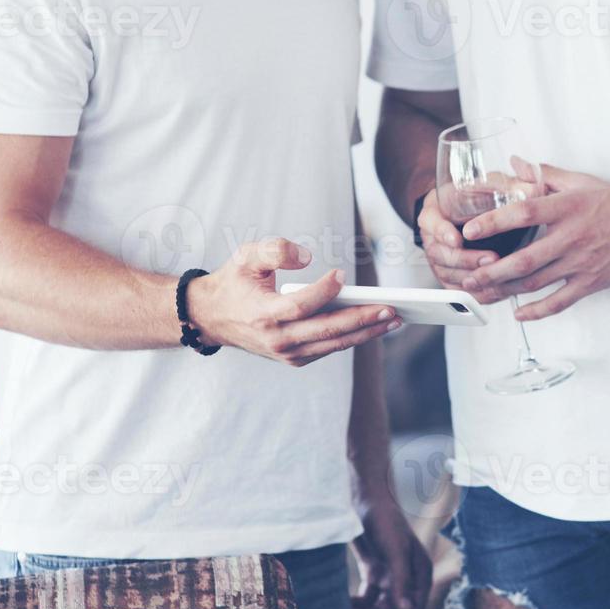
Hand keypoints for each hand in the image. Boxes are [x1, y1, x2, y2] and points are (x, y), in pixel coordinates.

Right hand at [186, 238, 399, 366]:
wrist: (214, 318)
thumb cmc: (235, 282)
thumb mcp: (245, 257)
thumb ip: (274, 250)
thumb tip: (306, 256)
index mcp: (263, 314)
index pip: (300, 306)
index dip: (323, 291)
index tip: (341, 275)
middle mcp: (277, 339)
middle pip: (327, 331)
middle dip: (362, 320)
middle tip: (392, 309)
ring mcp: (287, 352)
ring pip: (334, 344)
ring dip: (366, 333)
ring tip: (395, 320)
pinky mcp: (295, 358)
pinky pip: (329, 348)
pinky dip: (353, 338)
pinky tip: (375, 326)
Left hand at [351, 498, 432, 608]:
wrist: (365, 499)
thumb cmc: (385, 521)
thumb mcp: (395, 550)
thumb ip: (402, 581)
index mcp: (421, 573)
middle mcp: (408, 577)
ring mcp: (391, 576)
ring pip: (381, 607)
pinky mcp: (375, 573)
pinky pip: (369, 598)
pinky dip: (358, 604)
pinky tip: (345, 604)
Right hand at [415, 188, 503, 304]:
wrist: (465, 211)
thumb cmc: (474, 196)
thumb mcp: (488, 183)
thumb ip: (508, 185)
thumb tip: (534, 187)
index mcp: (435, 211)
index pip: (431, 221)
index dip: (442, 231)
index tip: (456, 238)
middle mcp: (433, 237)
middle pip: (439, 253)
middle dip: (466, 259)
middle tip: (490, 259)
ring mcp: (440, 259)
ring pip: (448, 274)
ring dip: (472, 278)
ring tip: (497, 273)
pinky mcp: (450, 276)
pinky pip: (457, 290)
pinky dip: (475, 291)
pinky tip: (494, 289)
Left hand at [460, 166, 609, 320]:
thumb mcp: (583, 181)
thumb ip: (546, 174)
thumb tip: (515, 164)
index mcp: (568, 207)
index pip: (525, 213)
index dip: (495, 222)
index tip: (470, 229)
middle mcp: (572, 237)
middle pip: (524, 258)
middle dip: (491, 271)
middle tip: (467, 276)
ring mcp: (581, 263)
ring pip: (536, 282)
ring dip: (506, 290)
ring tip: (482, 293)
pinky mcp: (591, 283)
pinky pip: (560, 301)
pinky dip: (538, 310)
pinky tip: (519, 313)